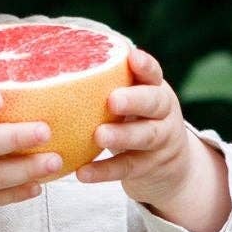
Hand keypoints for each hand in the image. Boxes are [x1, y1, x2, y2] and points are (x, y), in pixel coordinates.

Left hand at [76, 48, 229, 231]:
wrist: (171, 167)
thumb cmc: (138, 122)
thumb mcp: (135, 102)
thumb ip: (112, 85)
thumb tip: (61, 59)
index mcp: (157, 90)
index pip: (154, 74)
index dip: (145, 66)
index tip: (132, 58)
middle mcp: (164, 114)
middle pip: (154, 104)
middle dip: (134, 100)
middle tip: (112, 100)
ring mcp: (160, 142)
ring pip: (144, 137)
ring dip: (121, 136)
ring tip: (99, 136)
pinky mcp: (149, 168)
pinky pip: (127, 168)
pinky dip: (104, 171)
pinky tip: (83, 173)